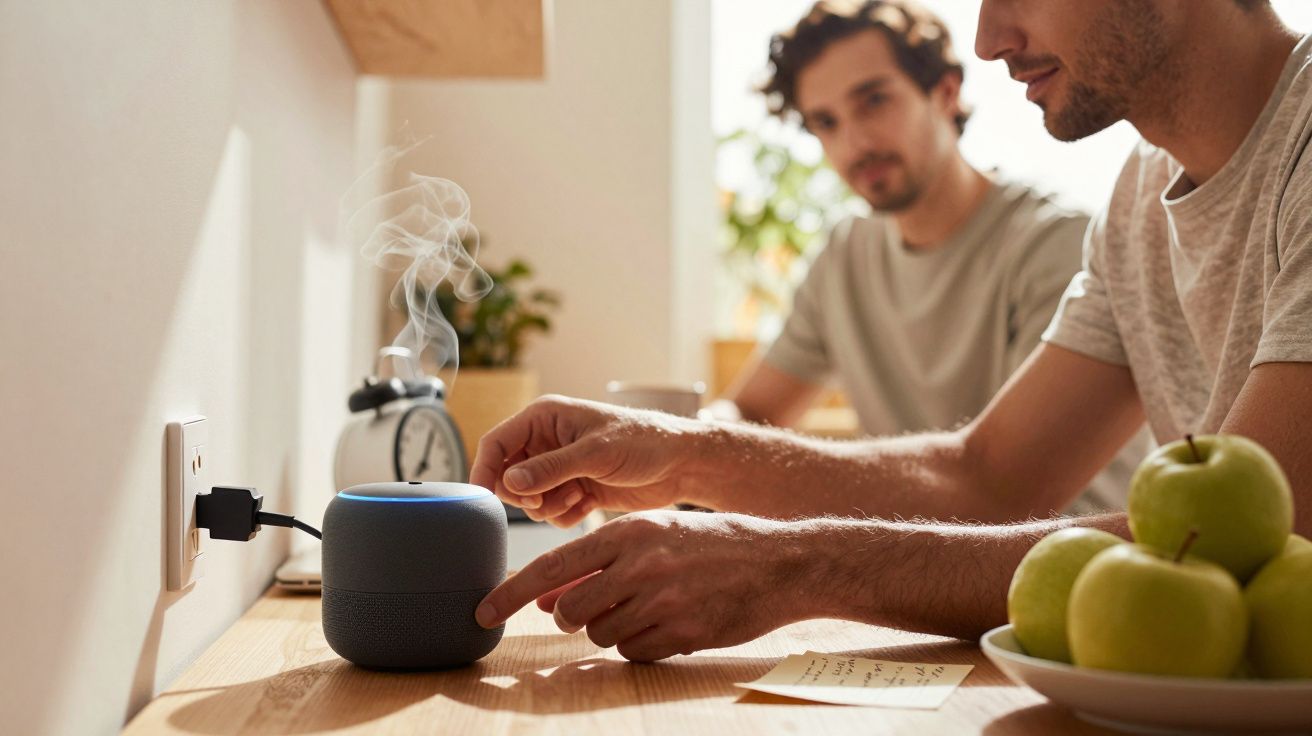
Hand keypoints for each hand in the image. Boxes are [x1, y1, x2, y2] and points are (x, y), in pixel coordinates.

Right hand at [471, 394, 700, 525]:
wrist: (681, 464)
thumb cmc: (645, 442)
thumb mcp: (596, 453)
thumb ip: (551, 468)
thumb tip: (509, 482)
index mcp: (544, 418)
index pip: (496, 443)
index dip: (485, 470)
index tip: (485, 497)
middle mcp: (547, 442)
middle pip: (507, 477)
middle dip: (525, 494)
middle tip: (548, 497)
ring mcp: (560, 468)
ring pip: (528, 499)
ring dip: (547, 506)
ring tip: (577, 496)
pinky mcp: (574, 490)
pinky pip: (549, 513)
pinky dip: (564, 515)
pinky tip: (587, 504)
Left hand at [474, 510, 814, 660]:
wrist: (780, 563)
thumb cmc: (714, 543)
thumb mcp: (654, 534)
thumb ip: (598, 562)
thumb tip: (542, 596)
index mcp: (630, 531)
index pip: (552, 566)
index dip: (510, 593)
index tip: (482, 612)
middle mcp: (642, 565)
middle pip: (570, 611)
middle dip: (572, 616)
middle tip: (594, 607)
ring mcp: (663, 603)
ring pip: (600, 634)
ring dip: (611, 628)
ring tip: (648, 606)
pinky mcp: (682, 635)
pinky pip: (634, 653)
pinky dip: (641, 645)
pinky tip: (668, 622)